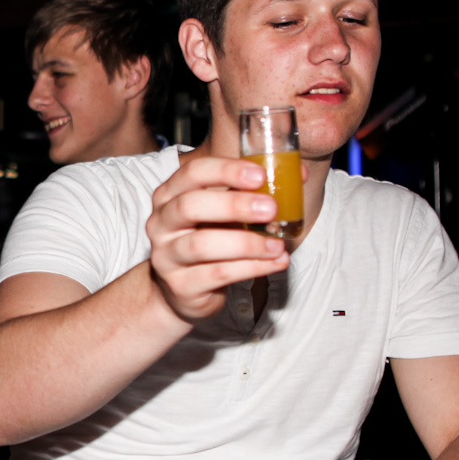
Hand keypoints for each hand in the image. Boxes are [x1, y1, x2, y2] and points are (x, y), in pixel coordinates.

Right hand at [146, 155, 290, 323]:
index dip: (225, 171)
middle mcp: (161, 223)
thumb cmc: (209, 239)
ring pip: (201, 245)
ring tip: (278, 244)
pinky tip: (275, 262)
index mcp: (170, 195)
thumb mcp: (223, 212)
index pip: (192, 173)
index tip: (259, 175)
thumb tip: (297, 174)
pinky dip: (252, 267)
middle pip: (190, 206)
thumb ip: (250, 192)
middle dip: (234, 204)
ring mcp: (166, 256)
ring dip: (246, 243)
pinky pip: (217, 274)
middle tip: (271, 208)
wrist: (183, 288)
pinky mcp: (180, 285)